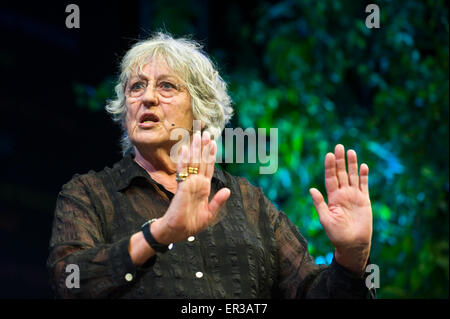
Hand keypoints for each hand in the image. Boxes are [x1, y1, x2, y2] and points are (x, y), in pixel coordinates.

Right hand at [153, 131, 230, 243]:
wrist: (177, 231)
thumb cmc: (192, 224)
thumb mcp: (209, 213)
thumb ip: (218, 201)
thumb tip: (228, 190)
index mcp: (204, 188)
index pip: (208, 168)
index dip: (211, 156)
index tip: (213, 143)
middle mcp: (196, 183)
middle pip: (201, 161)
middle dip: (203, 147)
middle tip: (205, 132)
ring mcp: (189, 184)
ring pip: (193, 162)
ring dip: (195, 149)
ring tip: (197, 135)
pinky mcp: (182, 187)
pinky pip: (183, 171)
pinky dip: (184, 160)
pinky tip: (185, 148)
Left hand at [309, 144, 372, 274]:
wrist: (353, 244)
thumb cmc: (337, 234)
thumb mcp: (326, 219)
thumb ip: (320, 204)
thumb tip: (311, 189)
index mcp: (332, 198)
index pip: (330, 178)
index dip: (329, 167)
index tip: (328, 155)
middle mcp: (343, 194)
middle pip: (341, 174)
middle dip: (340, 160)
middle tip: (339, 146)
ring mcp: (354, 196)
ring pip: (353, 176)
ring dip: (352, 164)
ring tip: (350, 151)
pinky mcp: (365, 201)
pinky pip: (364, 186)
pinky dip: (364, 176)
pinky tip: (363, 166)